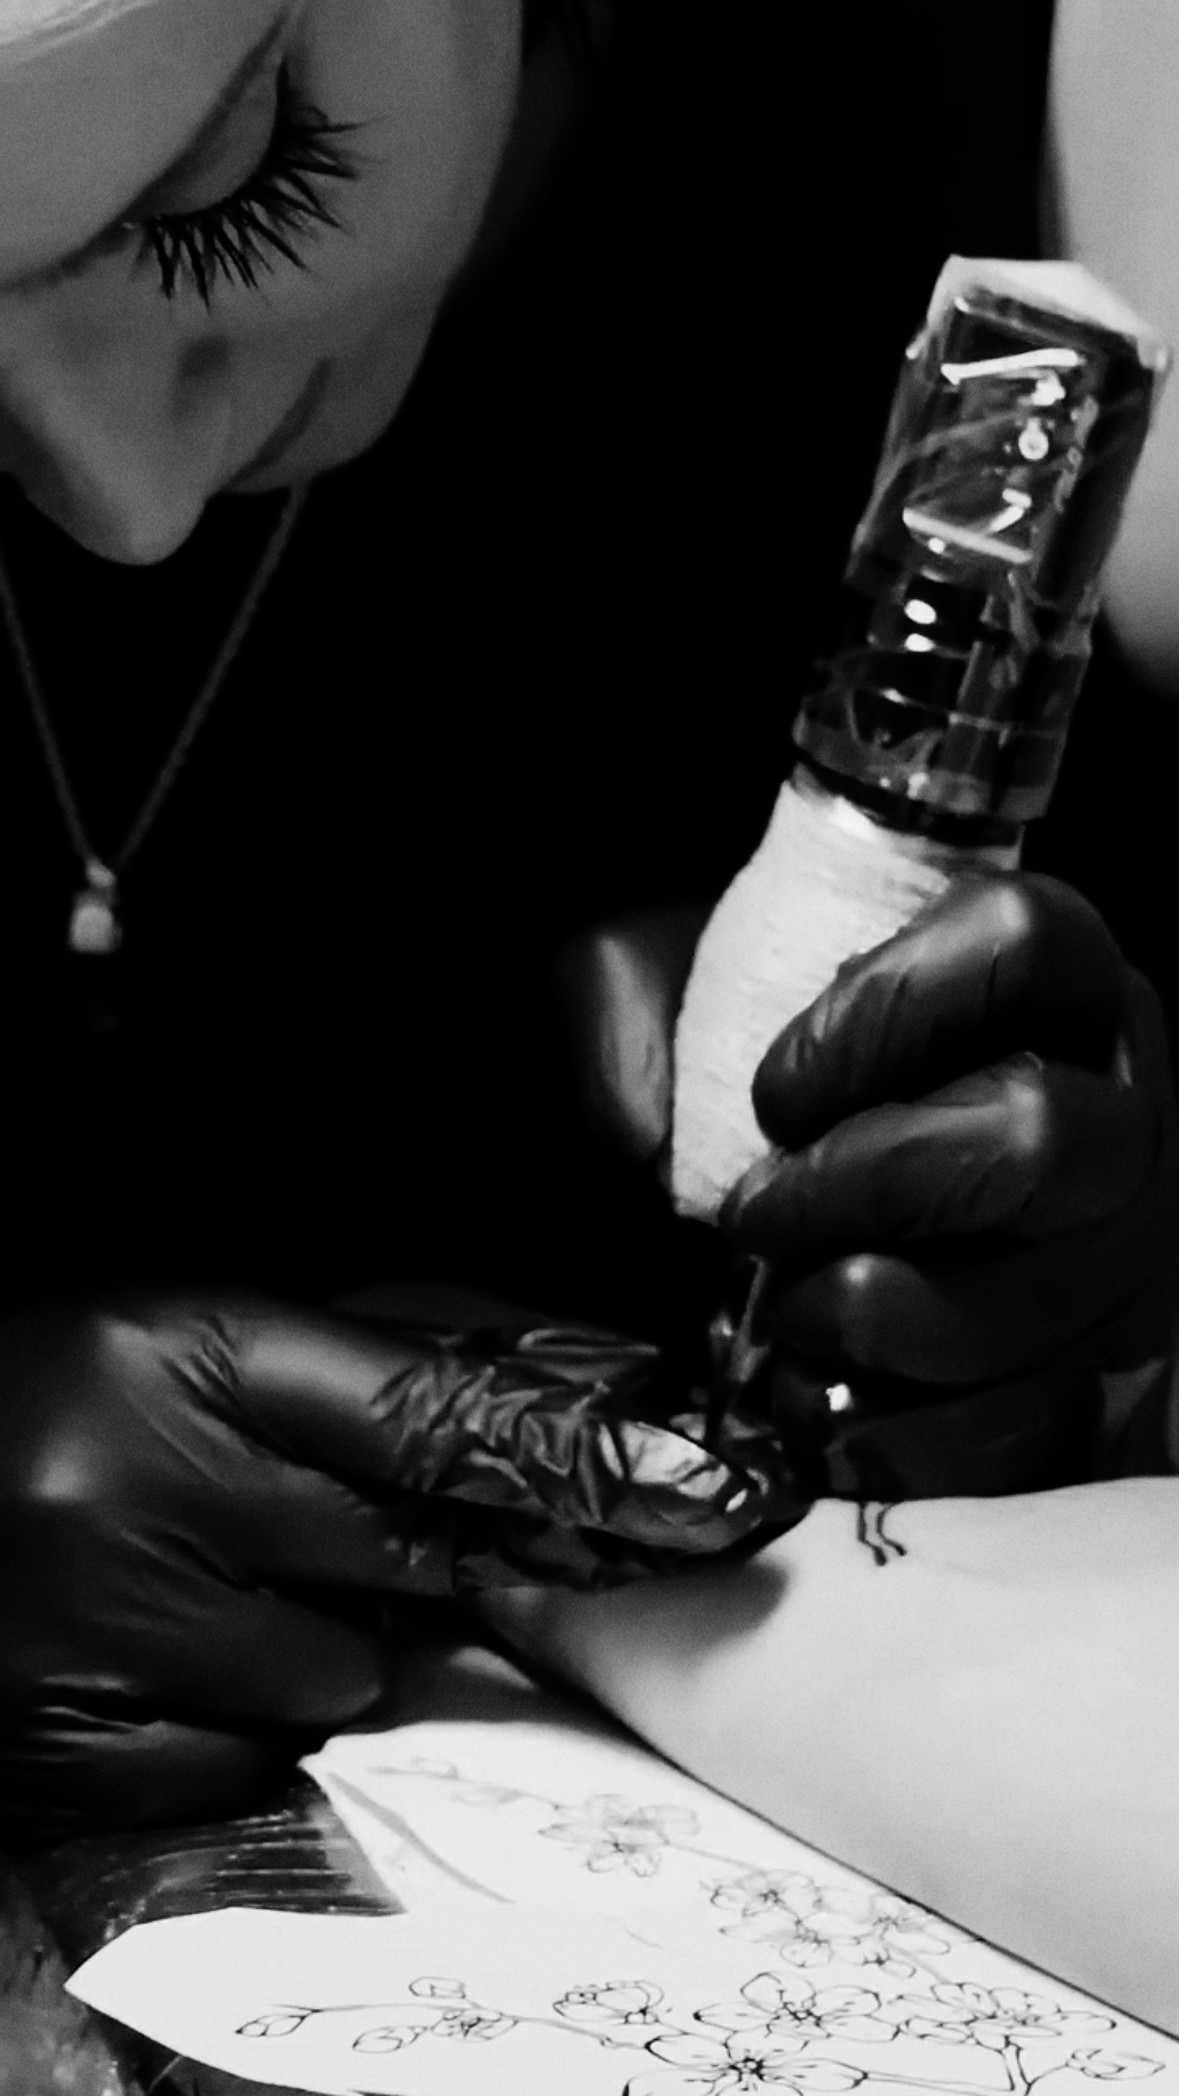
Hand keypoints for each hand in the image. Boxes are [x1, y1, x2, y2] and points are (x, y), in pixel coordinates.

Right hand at [0, 1288, 804, 1844]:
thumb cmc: (64, 1389)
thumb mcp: (210, 1337)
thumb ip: (390, 1368)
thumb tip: (583, 1403)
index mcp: (190, 1355)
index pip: (434, 1415)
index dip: (585, 1453)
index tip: (713, 1485)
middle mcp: (147, 1492)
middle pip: (412, 1556)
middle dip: (445, 1547)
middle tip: (378, 1519)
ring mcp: (106, 1632)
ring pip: (342, 1674)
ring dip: (315, 1636)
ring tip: (205, 1574)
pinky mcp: (69, 1747)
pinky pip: (250, 1758)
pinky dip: (233, 1713)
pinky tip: (157, 1648)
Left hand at [563, 875, 1177, 1493]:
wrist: (855, 1261)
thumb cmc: (790, 1122)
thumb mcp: (719, 1014)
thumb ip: (658, 1005)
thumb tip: (634, 1115)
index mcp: (1058, 992)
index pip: (1024, 942)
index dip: (884, 1015)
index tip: (776, 1095)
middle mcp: (1126, 1119)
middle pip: (1033, 1138)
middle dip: (859, 1188)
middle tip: (760, 1215)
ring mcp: (1131, 1266)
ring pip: (1009, 1307)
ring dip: (848, 1320)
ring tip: (783, 1312)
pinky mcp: (1110, 1398)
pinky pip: (1005, 1439)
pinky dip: (881, 1436)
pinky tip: (819, 1401)